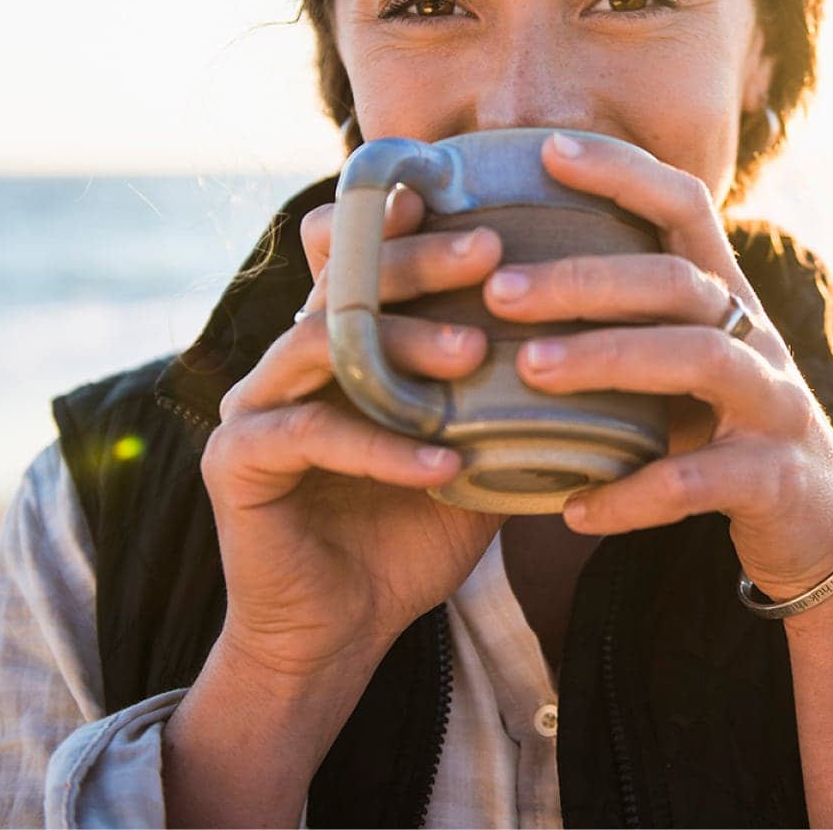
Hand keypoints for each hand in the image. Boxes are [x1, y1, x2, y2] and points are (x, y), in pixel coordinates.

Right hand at [202, 187, 504, 678]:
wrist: (342, 628)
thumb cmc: (412, 532)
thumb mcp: (475, 451)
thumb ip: (508, 396)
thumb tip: (595, 345)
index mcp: (341, 343)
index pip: (366, 258)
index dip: (411, 222)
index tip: (487, 204)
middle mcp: (291, 359)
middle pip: (345, 281)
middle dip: (418, 258)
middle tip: (490, 249)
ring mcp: (256, 403)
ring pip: (321, 342)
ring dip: (403, 343)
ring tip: (477, 352)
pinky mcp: (237, 459)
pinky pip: (312, 434)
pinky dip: (384, 446)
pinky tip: (447, 464)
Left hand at [482, 132, 832, 602]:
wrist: (817, 528)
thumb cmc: (719, 434)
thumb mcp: (681, 367)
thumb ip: (622, 326)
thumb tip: (499, 289)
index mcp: (727, 300)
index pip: (686, 207)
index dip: (623, 172)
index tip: (548, 150)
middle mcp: (758, 338)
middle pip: (677, 281)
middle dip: (585, 278)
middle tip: (498, 289)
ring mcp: (775, 404)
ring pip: (696, 358)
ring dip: (605, 358)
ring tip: (526, 369)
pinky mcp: (776, 477)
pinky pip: (695, 479)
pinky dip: (629, 494)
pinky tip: (572, 508)